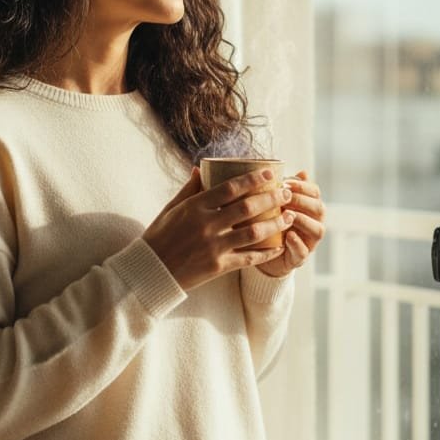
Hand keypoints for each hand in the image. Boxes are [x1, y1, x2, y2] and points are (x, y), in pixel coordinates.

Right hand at [142, 166, 295, 292]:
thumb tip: (200, 169)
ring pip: (253, 232)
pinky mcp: (218, 266)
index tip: (270, 173)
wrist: (150, 271)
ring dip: (275, 224)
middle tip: (287, 193)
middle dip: (271, 198)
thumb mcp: (171, 209)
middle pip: (247, 207)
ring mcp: (213, 246)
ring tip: (289, 217)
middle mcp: (206, 225)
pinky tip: (278, 246)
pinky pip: (249, 258)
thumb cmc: (159, 237)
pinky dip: (266, 252)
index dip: (253, 179)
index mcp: (194, 207)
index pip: (230, 188)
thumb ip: (189, 190)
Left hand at [255, 170, 325, 276]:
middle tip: (285, 197)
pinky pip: (303, 252)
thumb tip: (294, 170)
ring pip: (318, 230)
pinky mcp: (298, 258)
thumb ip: (278, 189)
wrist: (259, 253)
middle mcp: (313, 223)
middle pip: (319, 209)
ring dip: (303, 220)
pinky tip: (288, 236)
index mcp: (308, 207)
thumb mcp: (269, 203)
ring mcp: (308, 242)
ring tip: (288, 215)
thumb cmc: (266, 222)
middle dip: (302, 201)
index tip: (285, 182)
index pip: (315, 192)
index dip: (303, 186)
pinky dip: (297, 244)